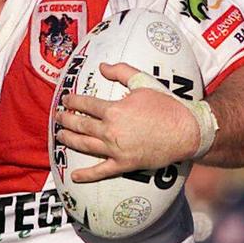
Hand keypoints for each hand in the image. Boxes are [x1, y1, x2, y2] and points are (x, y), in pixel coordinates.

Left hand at [55, 63, 199, 181]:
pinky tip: (74, 176)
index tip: (65, 100)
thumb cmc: (166, 105)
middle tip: (57, 116)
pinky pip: (101, 171)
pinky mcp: (124, 165)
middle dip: (65, 119)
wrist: (186, 131)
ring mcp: (116, 150)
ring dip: (69, 140)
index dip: (72, 101)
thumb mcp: (143, 82)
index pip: (85, 104)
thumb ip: (121, 72)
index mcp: (114, 110)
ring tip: (59, 136)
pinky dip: (87, 175)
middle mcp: (111, 130)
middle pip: (80, 125)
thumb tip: (102, 66)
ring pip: (85, 145)